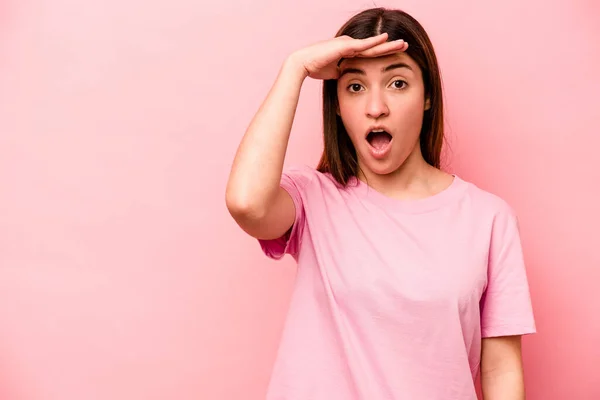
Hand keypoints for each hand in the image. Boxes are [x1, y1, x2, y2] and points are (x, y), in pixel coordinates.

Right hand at [288, 33, 408, 79]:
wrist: (303, 64)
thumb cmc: (314, 68)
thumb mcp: (333, 72)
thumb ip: (341, 72)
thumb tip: (345, 77)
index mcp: (348, 51)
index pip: (369, 53)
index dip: (383, 53)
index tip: (396, 54)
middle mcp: (350, 45)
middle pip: (374, 47)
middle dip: (390, 47)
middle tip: (405, 45)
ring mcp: (348, 43)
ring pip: (372, 45)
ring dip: (388, 44)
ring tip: (402, 43)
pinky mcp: (344, 45)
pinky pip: (363, 44)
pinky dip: (375, 42)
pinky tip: (386, 38)